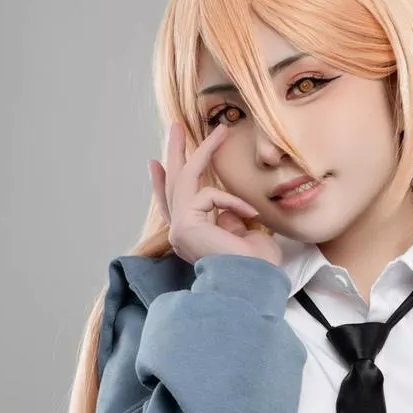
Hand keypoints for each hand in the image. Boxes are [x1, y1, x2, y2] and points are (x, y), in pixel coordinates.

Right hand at [149, 120, 283, 267]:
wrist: (254, 284)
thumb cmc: (256, 266)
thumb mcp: (242, 234)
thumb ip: (227, 217)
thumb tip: (221, 207)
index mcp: (193, 237)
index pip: (174, 206)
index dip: (163, 183)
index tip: (156, 164)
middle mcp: (181, 234)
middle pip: (173, 186)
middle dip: (175, 154)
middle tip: (175, 127)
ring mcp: (180, 229)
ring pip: (185, 180)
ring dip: (203, 151)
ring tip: (221, 130)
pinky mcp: (185, 225)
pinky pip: (209, 196)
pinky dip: (231, 200)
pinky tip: (250, 214)